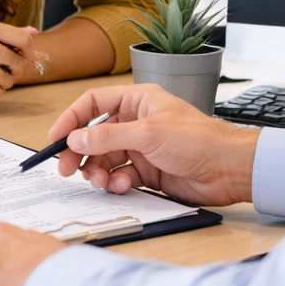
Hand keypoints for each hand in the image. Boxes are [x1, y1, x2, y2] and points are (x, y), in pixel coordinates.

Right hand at [50, 84, 258, 206]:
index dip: (72, 119)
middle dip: (80, 152)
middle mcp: (137, 122)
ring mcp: (142, 147)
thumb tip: (75, 139)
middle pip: (95, 135)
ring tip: (100, 181)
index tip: (55, 138)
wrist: (229, 170)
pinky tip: (124, 185)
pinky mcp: (148, 171)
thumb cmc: (198, 140)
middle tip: (67, 170)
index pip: (93, 104)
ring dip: (98, 171)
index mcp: (138, 100)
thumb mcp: (148, 133)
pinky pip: (120, 175)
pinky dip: (117, 182)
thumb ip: (108, 136)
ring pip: (105, 158)